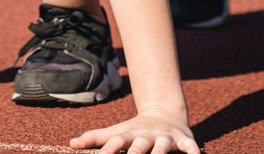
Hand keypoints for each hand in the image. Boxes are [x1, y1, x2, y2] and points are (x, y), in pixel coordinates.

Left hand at [69, 108, 199, 152]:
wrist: (164, 113)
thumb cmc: (135, 130)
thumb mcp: (116, 132)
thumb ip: (95, 138)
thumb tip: (71, 143)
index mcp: (129, 135)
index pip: (115, 143)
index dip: (107, 151)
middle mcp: (146, 136)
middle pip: (139, 146)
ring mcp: (165, 138)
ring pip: (162, 147)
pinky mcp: (183, 140)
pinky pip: (189, 147)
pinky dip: (192, 151)